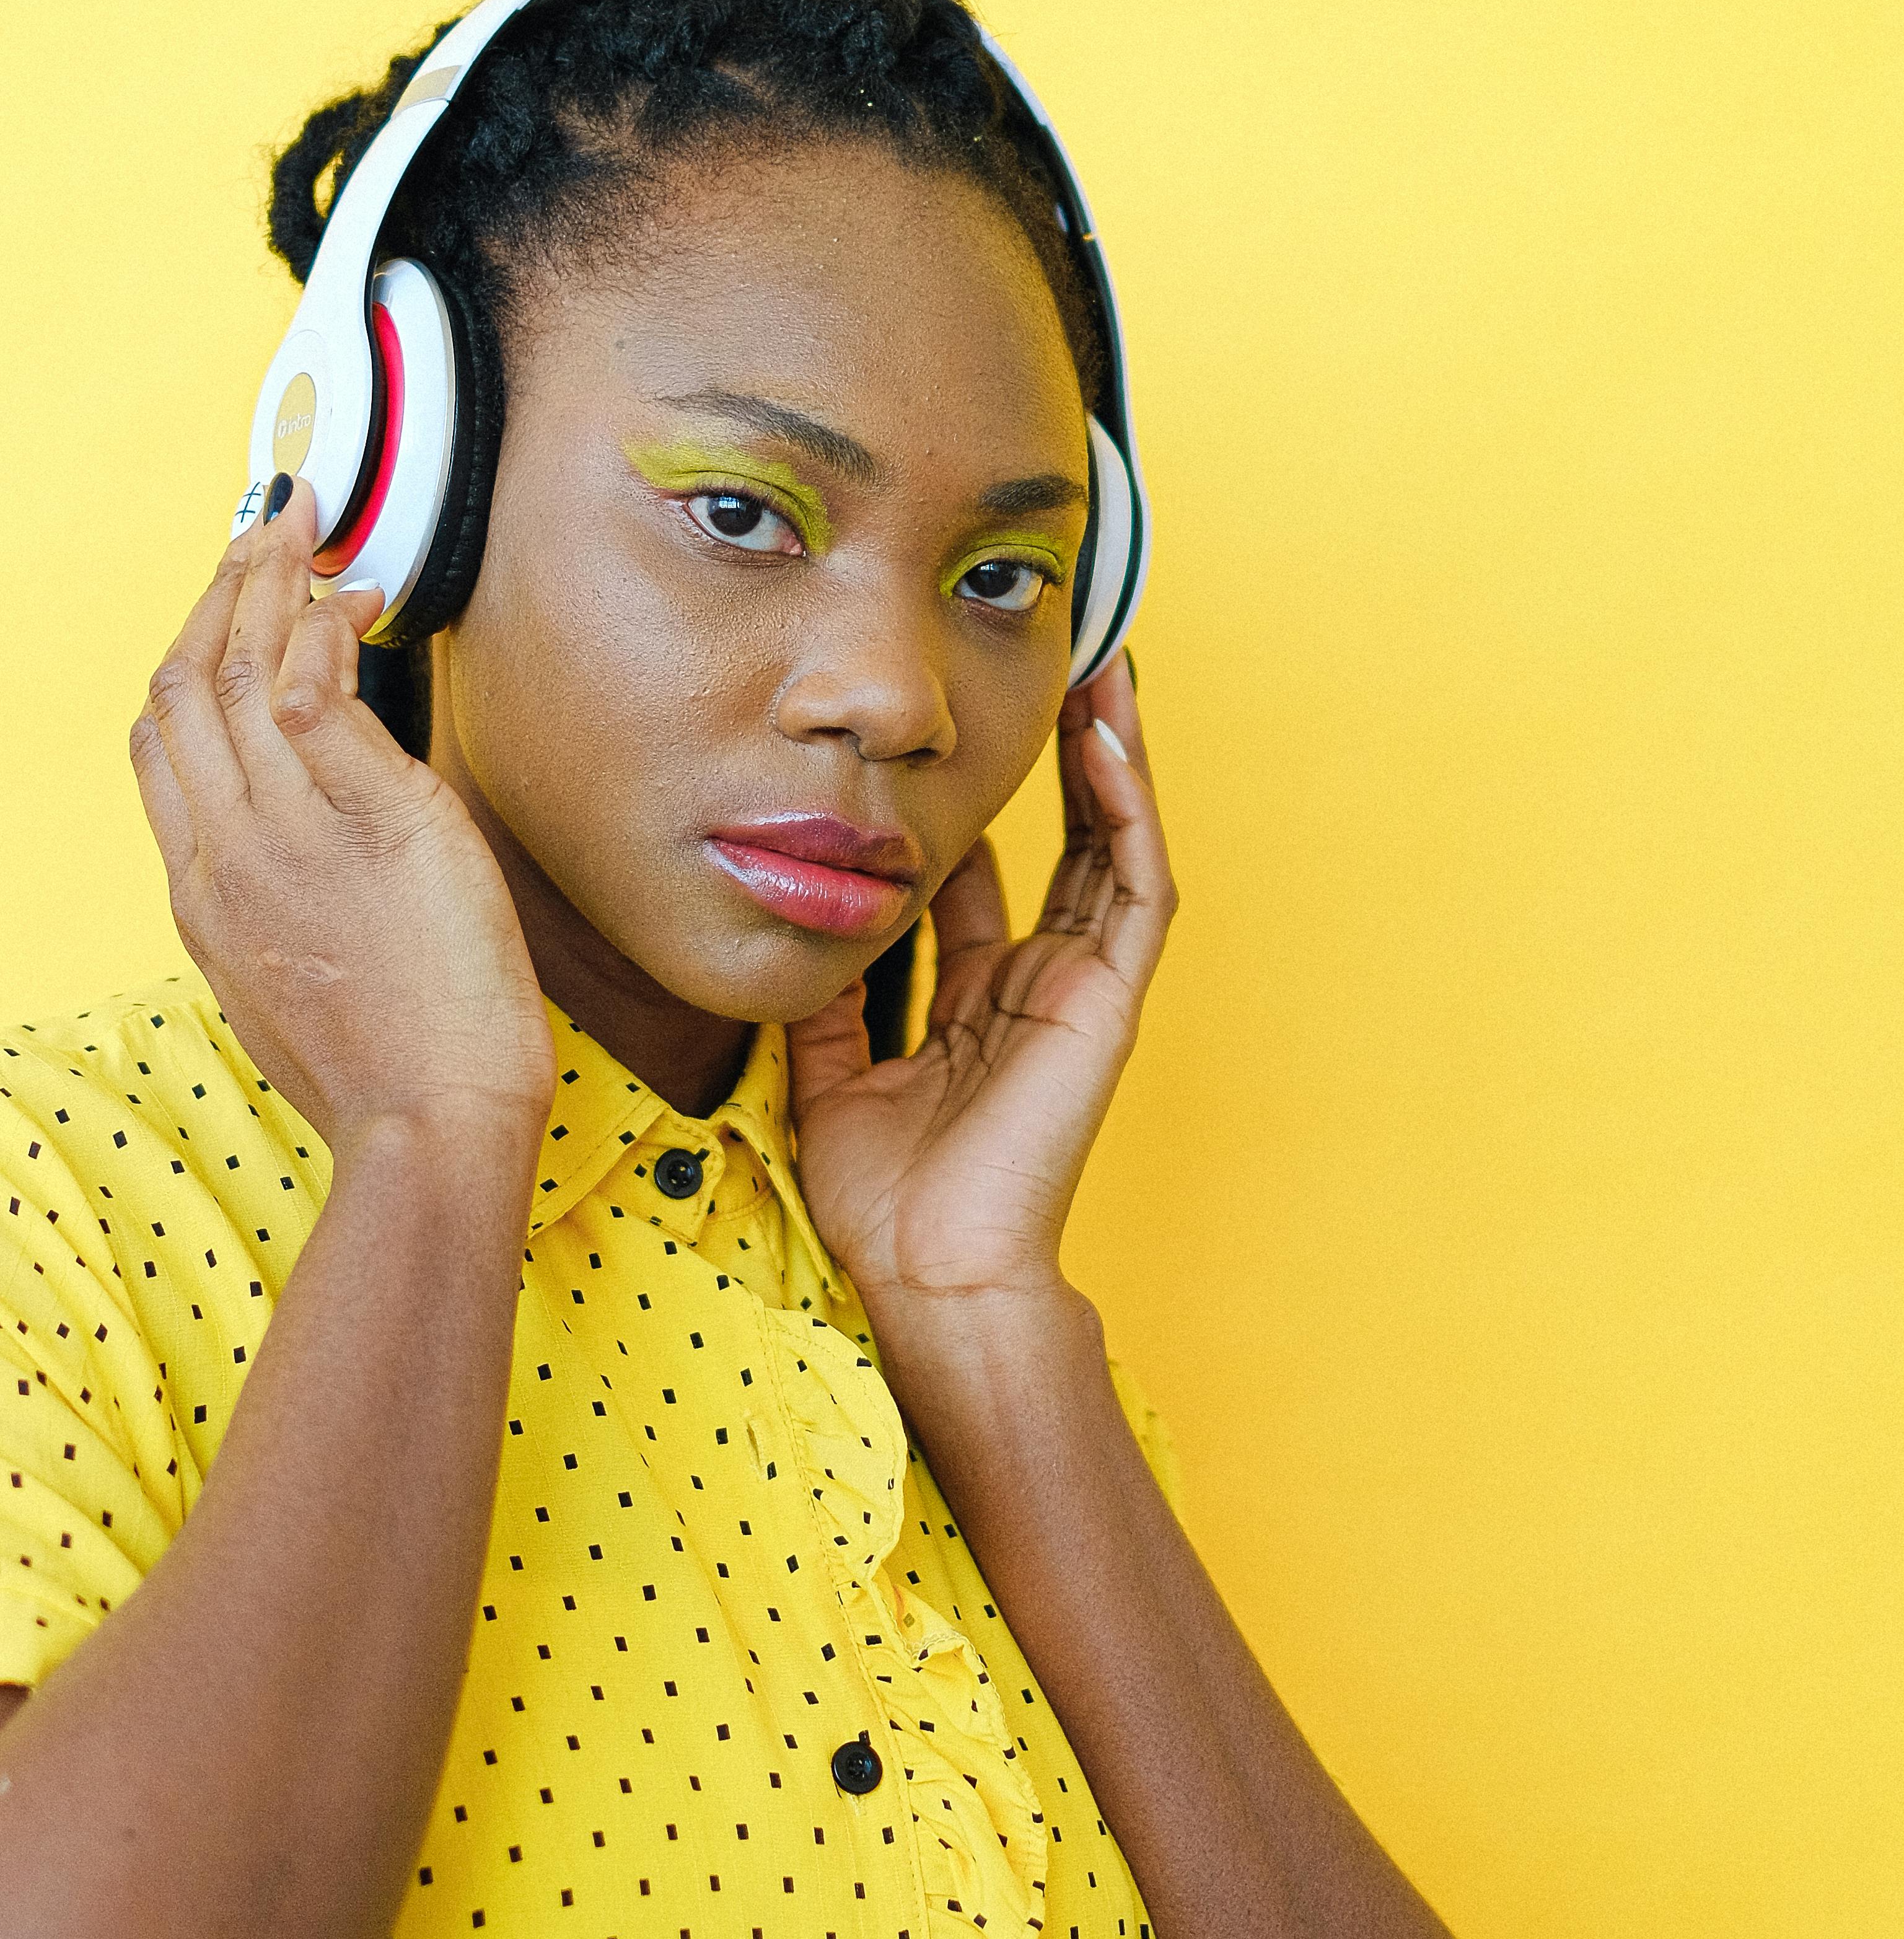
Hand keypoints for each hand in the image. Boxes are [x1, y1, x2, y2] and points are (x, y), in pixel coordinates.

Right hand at [129, 492, 554, 1160]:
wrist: (428, 1129)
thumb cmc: (393, 1078)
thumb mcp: (301, 987)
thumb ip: (286, 908)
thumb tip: (314, 857)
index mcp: (203, 899)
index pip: (159, 748)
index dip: (184, 658)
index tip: (226, 610)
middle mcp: (224, 855)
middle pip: (180, 688)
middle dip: (217, 593)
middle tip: (263, 529)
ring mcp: (285, 836)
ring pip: (237, 672)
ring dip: (265, 582)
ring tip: (302, 527)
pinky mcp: (366, 821)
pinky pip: (311, 693)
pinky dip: (320, 630)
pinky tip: (350, 600)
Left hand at [787, 657, 1175, 1310]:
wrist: (927, 1273)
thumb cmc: (883, 1201)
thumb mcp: (830, 1068)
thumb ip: (829, 989)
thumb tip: (805, 906)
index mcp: (978, 1002)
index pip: (993, 880)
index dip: (980, 809)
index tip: (953, 740)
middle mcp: (1038, 984)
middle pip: (1064, 843)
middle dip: (1060, 757)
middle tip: (1052, 665)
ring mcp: (1080, 987)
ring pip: (1111, 843)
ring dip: (1111, 755)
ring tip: (1101, 667)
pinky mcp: (1107, 996)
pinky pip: (1133, 882)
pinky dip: (1126, 806)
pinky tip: (1107, 736)